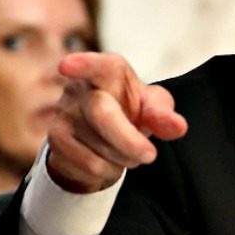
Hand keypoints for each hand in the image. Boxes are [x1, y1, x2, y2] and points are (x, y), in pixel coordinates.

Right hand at [46, 52, 187, 192]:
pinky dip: (109, 170)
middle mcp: (80, 88)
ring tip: (127, 150)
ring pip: (99, 147)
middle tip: (150, 155)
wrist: (101, 133)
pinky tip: (109, 159)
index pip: (96, 65)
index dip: (83, 64)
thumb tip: (179, 127)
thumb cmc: (131, 109)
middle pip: (103, 115)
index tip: (66, 66)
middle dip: (129, 140)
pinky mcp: (56, 140)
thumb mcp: (153, 106)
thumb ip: (164, 114)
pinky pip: (90, 165)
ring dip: (124, 158)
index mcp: (108, 71)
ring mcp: (64, 113)